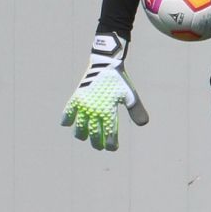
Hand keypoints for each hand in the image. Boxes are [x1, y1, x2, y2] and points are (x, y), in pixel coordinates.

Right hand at [61, 32, 148, 150]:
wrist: (106, 63)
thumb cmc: (120, 81)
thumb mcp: (130, 95)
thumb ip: (136, 110)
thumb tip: (144, 124)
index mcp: (108, 110)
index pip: (109, 134)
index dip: (110, 144)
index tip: (112, 148)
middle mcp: (94, 110)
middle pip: (93, 133)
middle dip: (97, 143)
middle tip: (99, 147)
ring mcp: (84, 104)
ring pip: (79, 127)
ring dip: (82, 134)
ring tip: (84, 137)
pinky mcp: (76, 97)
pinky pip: (68, 112)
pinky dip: (66, 119)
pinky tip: (67, 124)